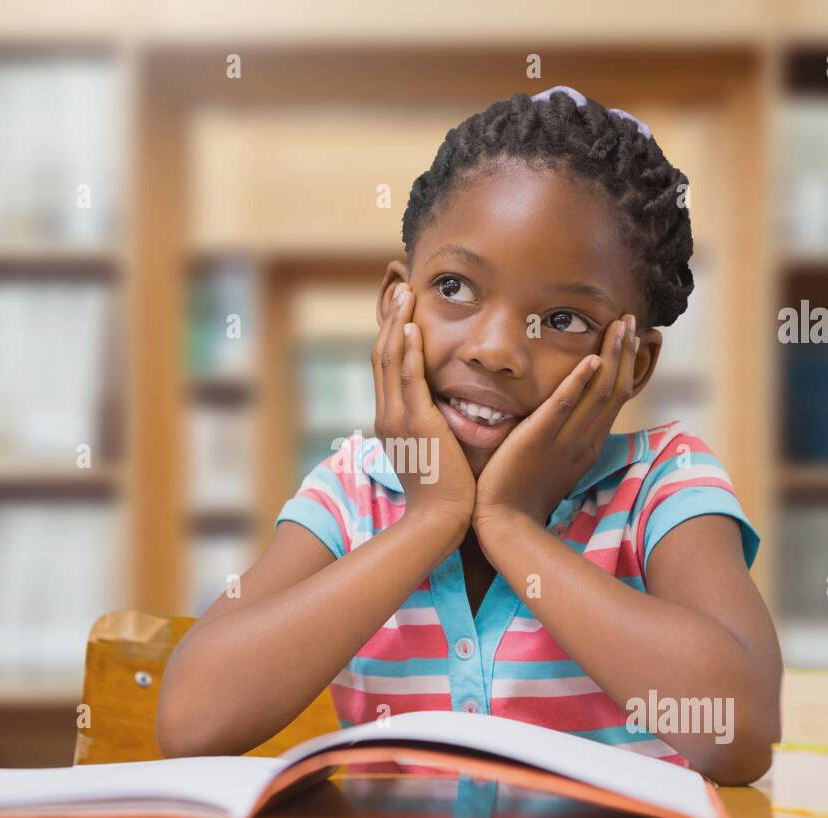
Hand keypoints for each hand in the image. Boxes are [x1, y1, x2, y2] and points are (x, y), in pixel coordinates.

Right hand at [372, 283, 475, 532]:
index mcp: (390, 421)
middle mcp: (387, 415)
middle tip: (400, 288)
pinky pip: (408, 377)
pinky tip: (413, 327)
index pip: (386, 369)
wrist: (440, 519)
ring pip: (390, 359)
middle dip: (391, 319)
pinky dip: (408, 350)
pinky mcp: (416, 422)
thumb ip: (433, 428)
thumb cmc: (445, 492)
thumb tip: (445, 411)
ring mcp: (398, 418)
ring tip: (405, 293)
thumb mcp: (432, 452)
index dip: (392, 336)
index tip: (401, 310)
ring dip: (397, 323)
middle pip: (381, 355)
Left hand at [474, 313, 639, 539]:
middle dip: (625, 352)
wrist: (505, 524)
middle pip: (614, 389)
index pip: (616, 398)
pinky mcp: (538, 440)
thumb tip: (566, 413)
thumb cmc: (522, 495)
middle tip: (631, 320)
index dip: (627, 367)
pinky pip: (562, 407)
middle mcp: (584, 441)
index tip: (632, 339)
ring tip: (620, 326)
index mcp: (588, 445)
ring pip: (598, 393)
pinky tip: (589, 359)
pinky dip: (578, 382)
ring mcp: (564, 440)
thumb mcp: (554, 462)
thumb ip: (563, 436)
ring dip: (611, 356)